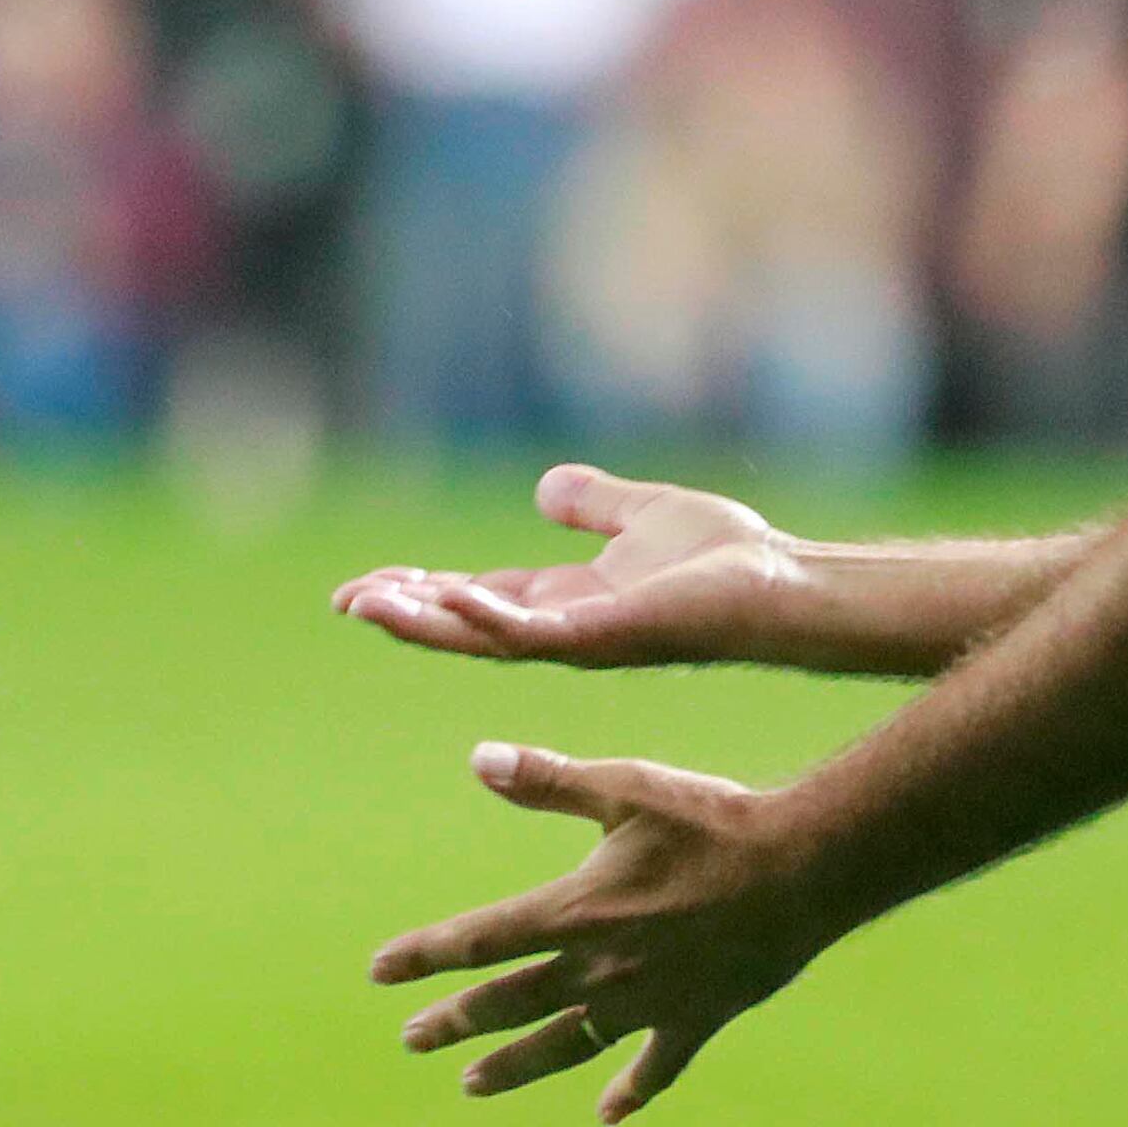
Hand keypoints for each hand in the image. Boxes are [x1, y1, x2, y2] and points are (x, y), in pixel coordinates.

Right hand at [333, 465, 799, 667]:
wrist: (781, 583)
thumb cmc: (728, 559)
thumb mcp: (644, 514)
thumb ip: (597, 503)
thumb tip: (547, 488)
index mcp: (570, 600)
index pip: (479, 600)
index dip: (424, 594)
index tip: (368, 587)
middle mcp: (566, 627)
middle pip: (465, 625)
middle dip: (407, 615)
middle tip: (346, 602)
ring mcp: (581, 637)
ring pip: (483, 636)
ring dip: (424, 622)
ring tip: (366, 604)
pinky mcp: (604, 636)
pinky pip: (533, 631)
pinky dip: (488, 615)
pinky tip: (448, 593)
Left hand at [367, 744, 839, 1121]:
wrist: (804, 869)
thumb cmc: (715, 819)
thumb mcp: (627, 786)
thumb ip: (549, 780)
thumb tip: (477, 758)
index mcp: (575, 911)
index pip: (479, 940)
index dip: (425, 956)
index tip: (380, 972)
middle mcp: (600, 968)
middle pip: (510, 1002)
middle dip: (455, 1021)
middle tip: (412, 1040)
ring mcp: (646, 1002)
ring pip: (565, 1044)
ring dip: (516, 1065)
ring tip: (473, 1086)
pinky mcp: (694, 1018)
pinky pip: (655, 1066)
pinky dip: (631, 1090)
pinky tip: (610, 1112)